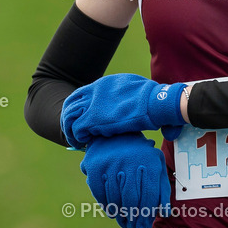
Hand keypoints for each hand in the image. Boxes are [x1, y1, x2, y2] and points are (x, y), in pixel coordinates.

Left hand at [61, 73, 185, 148]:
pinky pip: (77, 129)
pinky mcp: (94, 119)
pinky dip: (78, 138)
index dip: (82, 108)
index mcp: (106, 83)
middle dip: (70, 117)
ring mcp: (94, 104)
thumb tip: (151, 119)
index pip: (84, 94)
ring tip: (77, 141)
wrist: (157, 102)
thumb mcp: (141, 93)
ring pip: (70, 116)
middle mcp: (96, 90)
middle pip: (72, 102)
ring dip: (71, 129)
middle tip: (75, 131)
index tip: (84, 119)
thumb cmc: (156, 99)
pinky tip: (84, 143)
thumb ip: (136, 102)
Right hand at [80, 132, 170, 227]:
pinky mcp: (96, 167)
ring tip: (124, 223)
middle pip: (132, 200)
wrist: (114, 134)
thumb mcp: (156, 165)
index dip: (147, 216)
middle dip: (133, 219)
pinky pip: (101, 194)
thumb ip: (162, 188)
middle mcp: (130, 162)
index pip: (149, 196)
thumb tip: (165, 212)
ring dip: (120, 215)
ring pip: (116, 198)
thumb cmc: (140, 155)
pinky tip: (112, 212)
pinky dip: (106, 206)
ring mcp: (111, 164)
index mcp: (149, 162)